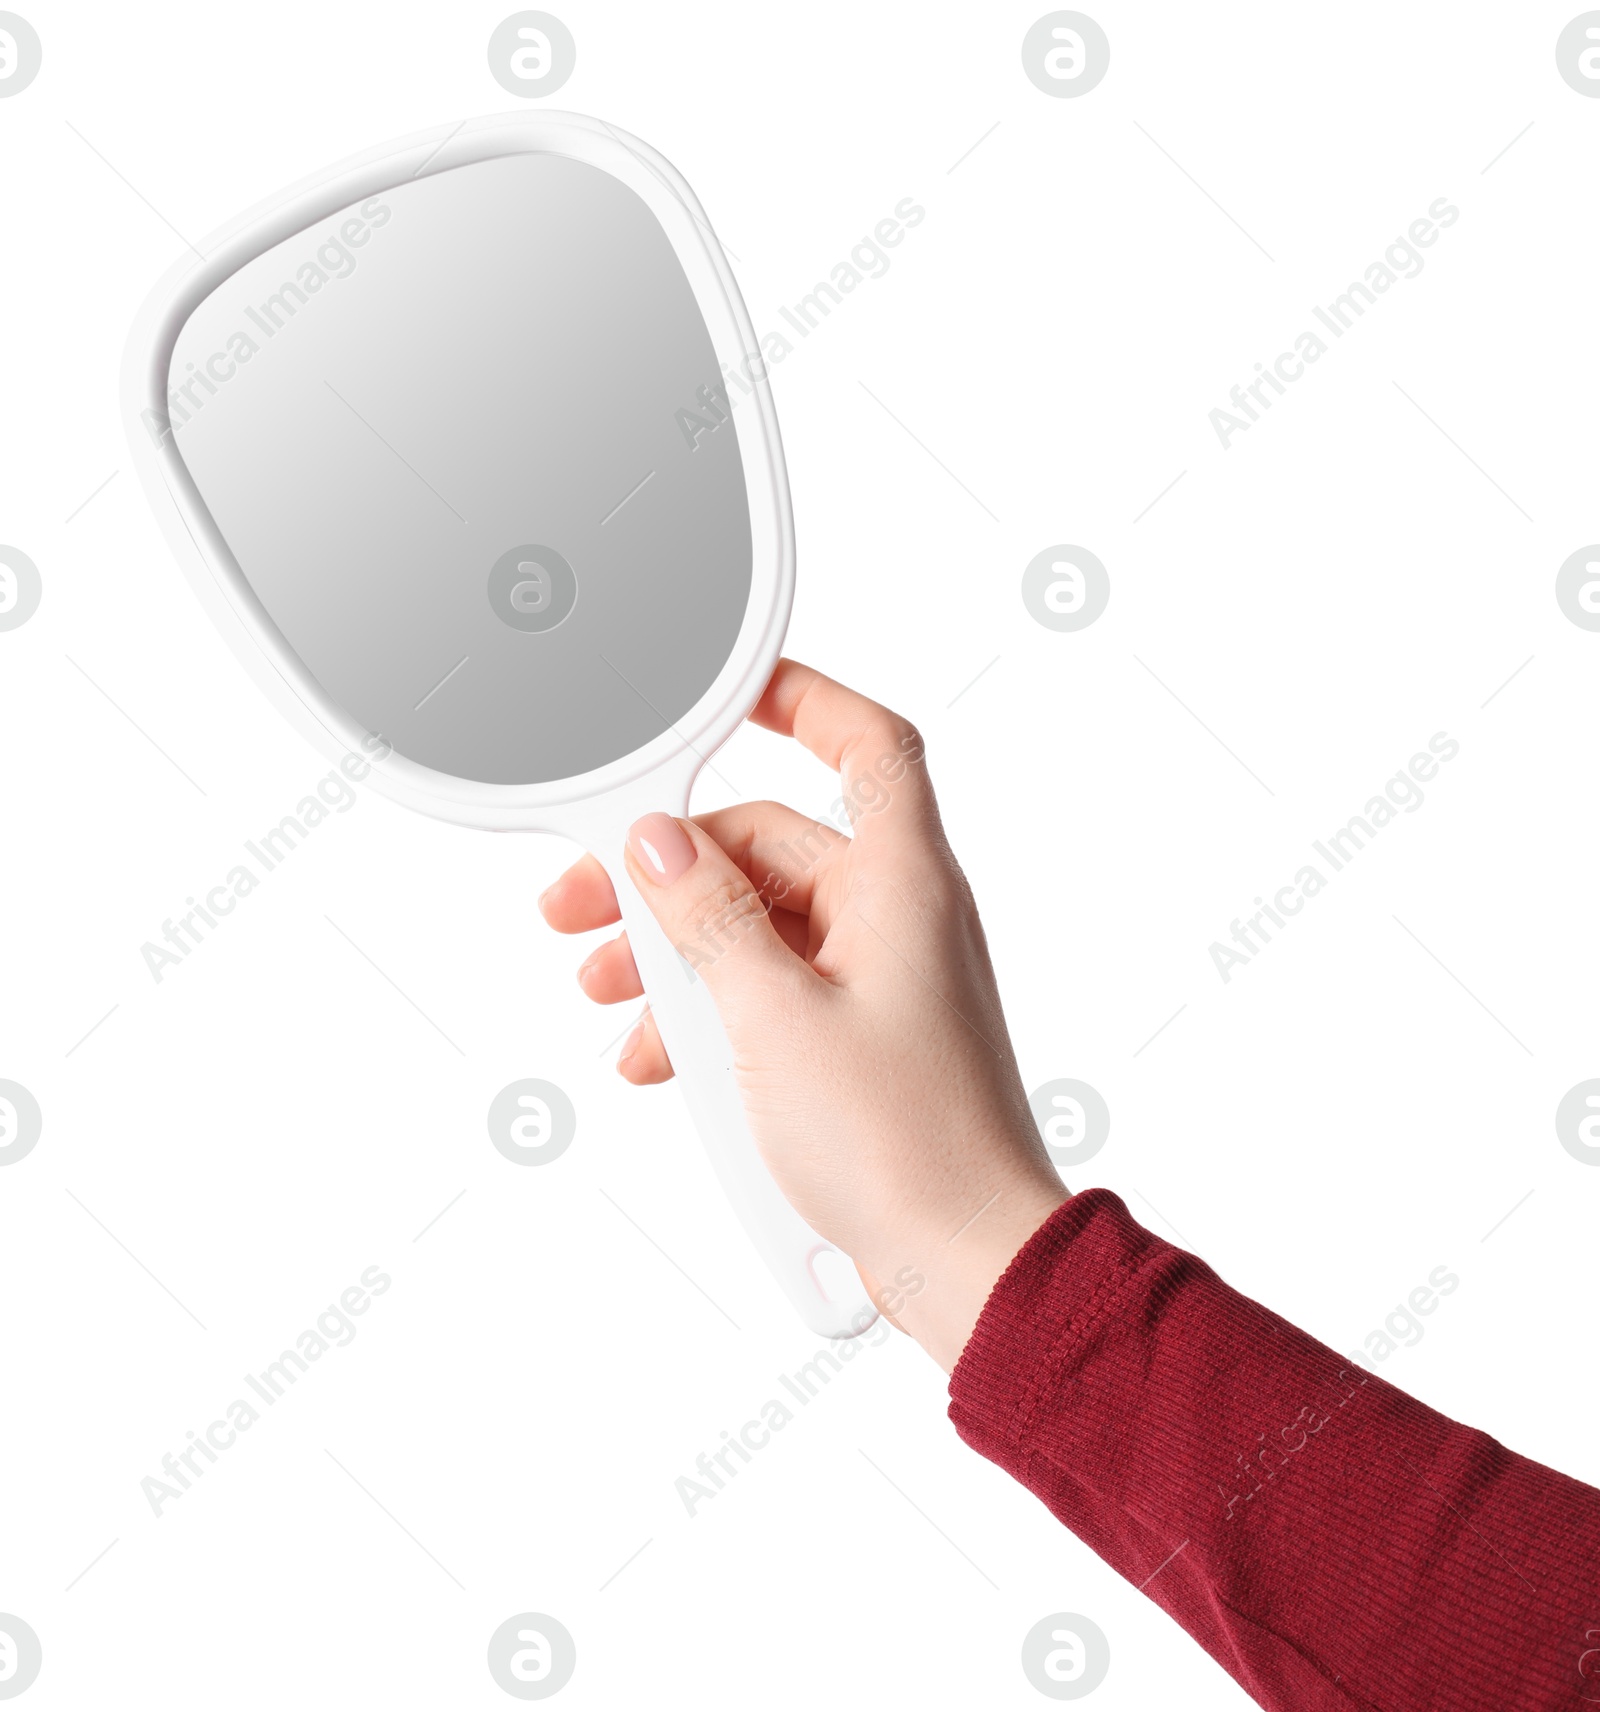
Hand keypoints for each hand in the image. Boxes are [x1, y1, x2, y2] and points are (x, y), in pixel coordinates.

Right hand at [538, 660, 1067, 1369]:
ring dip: (678, 952)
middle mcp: (897, 917)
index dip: (800, 698)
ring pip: (761, 925)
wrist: (968, 1259)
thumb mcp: (772, 1019)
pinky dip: (712, 1011)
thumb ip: (707, 920)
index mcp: (900, 883)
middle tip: (582, 907)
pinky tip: (656, 1058)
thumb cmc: (904, 1143)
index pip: (866, 744)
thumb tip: (657, 844)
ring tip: (604, 993)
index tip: (723, 693)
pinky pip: (773, 990)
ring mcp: (881, 978)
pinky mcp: (863, 1038)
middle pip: (771, 846)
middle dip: (669, 874)